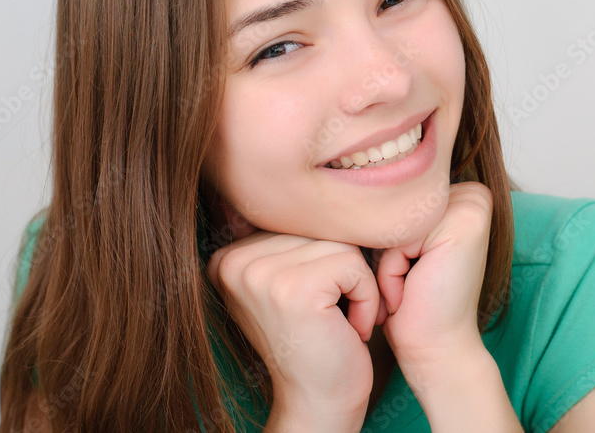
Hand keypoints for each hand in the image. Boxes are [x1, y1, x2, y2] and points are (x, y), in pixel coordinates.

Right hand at [206, 227, 383, 425]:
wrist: (319, 403)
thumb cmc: (317, 342)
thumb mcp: (292, 284)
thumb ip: (292, 241)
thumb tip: (318, 190)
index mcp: (227, 256)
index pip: (301, 222)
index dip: (325, 261)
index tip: (317, 306)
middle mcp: (233, 261)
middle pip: (320, 229)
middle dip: (342, 271)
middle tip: (333, 317)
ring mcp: (260, 274)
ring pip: (341, 244)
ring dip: (358, 285)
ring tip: (341, 322)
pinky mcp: (294, 288)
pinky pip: (355, 264)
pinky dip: (367, 297)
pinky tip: (350, 329)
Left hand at [374, 181, 493, 365]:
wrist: (435, 350)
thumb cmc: (411, 304)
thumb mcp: (400, 247)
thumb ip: (392, 213)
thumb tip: (349, 188)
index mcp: (459, 195)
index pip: (391, 202)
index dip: (386, 241)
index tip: (410, 270)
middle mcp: (473, 194)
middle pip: (392, 209)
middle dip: (386, 250)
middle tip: (408, 283)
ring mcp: (472, 206)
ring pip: (392, 223)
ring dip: (386, 261)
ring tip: (408, 287)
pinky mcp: (463, 225)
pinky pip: (397, 239)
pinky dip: (390, 270)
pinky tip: (410, 291)